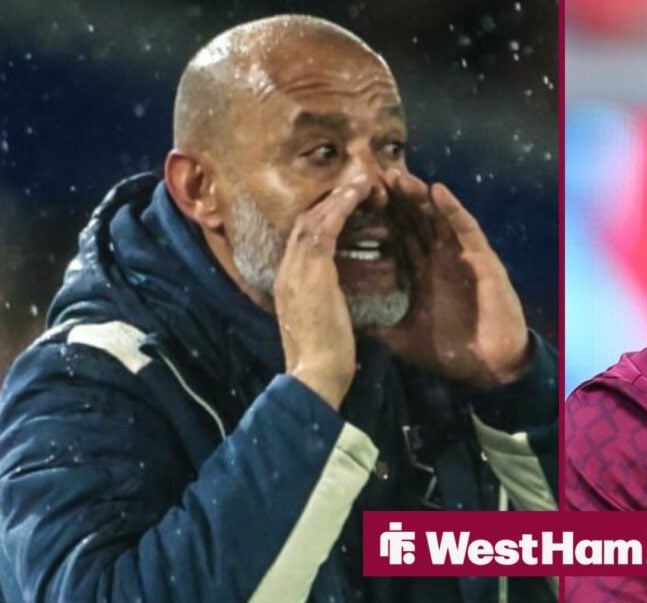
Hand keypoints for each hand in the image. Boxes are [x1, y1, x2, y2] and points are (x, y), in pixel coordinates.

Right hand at [275, 177, 371, 407]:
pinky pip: (325, 227)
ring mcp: (295, 269)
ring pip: (312, 218)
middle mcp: (286, 271)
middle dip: (328, 202)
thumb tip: (332, 304)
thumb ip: (322, 307)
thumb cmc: (323, 362)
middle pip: (303, 222)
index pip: (302, 241)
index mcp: (288, 285)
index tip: (345, 208)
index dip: (323, 221)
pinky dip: (341, 206)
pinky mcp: (311, 270)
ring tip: (360, 180)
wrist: (314, 377)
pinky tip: (358, 192)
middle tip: (354, 184)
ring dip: (337, 197)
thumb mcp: (321, 326)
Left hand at [369, 169, 529, 388]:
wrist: (489, 368)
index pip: (398, 236)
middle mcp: (441, 258)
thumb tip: (346, 328)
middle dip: (395, 197)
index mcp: (422, 272)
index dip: (379, 217)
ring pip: (438, 217)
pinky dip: (453, 209)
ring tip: (398, 175)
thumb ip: (378, 328)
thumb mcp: (403, 339)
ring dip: (419, 195)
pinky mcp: (483, 260)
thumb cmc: (453, 352)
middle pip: (415, 219)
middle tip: (371, 174)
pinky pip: (466, 228)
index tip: (355, 198)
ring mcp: (463, 256)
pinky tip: (437, 191)